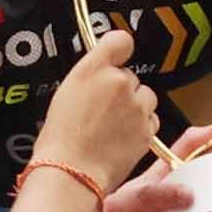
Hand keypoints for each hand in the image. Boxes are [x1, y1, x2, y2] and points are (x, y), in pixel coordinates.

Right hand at [35, 30, 158, 190]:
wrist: (72, 171)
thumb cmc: (62, 137)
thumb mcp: (67, 92)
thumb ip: (90, 73)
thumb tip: (104, 67)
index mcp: (93, 69)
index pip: (119, 40)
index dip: (119, 48)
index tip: (117, 53)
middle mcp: (119, 82)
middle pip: (130, 76)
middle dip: (120, 89)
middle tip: (101, 108)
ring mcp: (136, 106)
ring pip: (144, 97)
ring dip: (133, 107)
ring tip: (110, 125)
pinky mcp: (147, 128)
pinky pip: (150, 120)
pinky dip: (139, 127)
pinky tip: (119, 137)